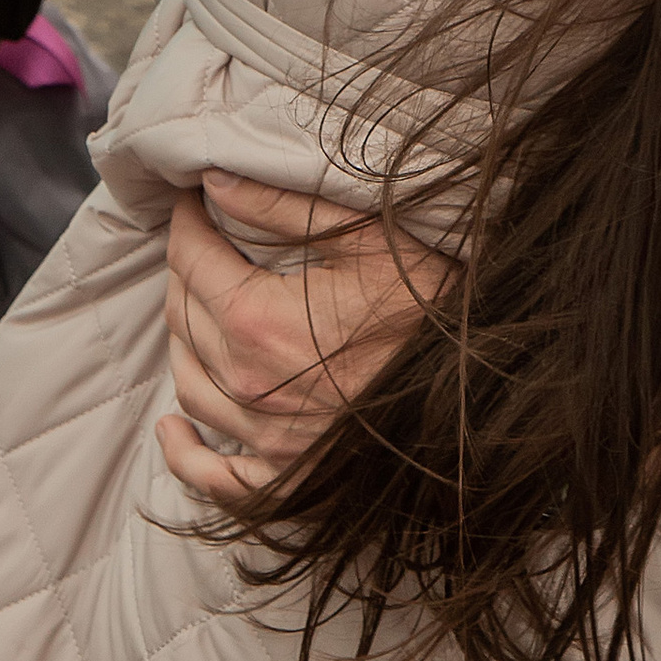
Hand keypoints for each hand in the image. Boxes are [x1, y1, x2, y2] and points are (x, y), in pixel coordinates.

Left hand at [154, 172, 443, 506]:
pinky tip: (173, 430)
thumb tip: (213, 181)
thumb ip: (280, 207)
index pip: (192, 262)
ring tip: (194, 306)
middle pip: (183, 318)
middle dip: (184, 271)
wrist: (488, 384)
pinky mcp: (289, 480)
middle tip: (200, 242)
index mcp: (261, 322)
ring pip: (189, 386)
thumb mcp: (367, 236)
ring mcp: (269, 443)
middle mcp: (253, 388)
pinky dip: (185, 453)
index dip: (185, 224)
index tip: (191, 202)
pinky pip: (214, 476)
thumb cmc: (435, 302)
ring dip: (182, 339)